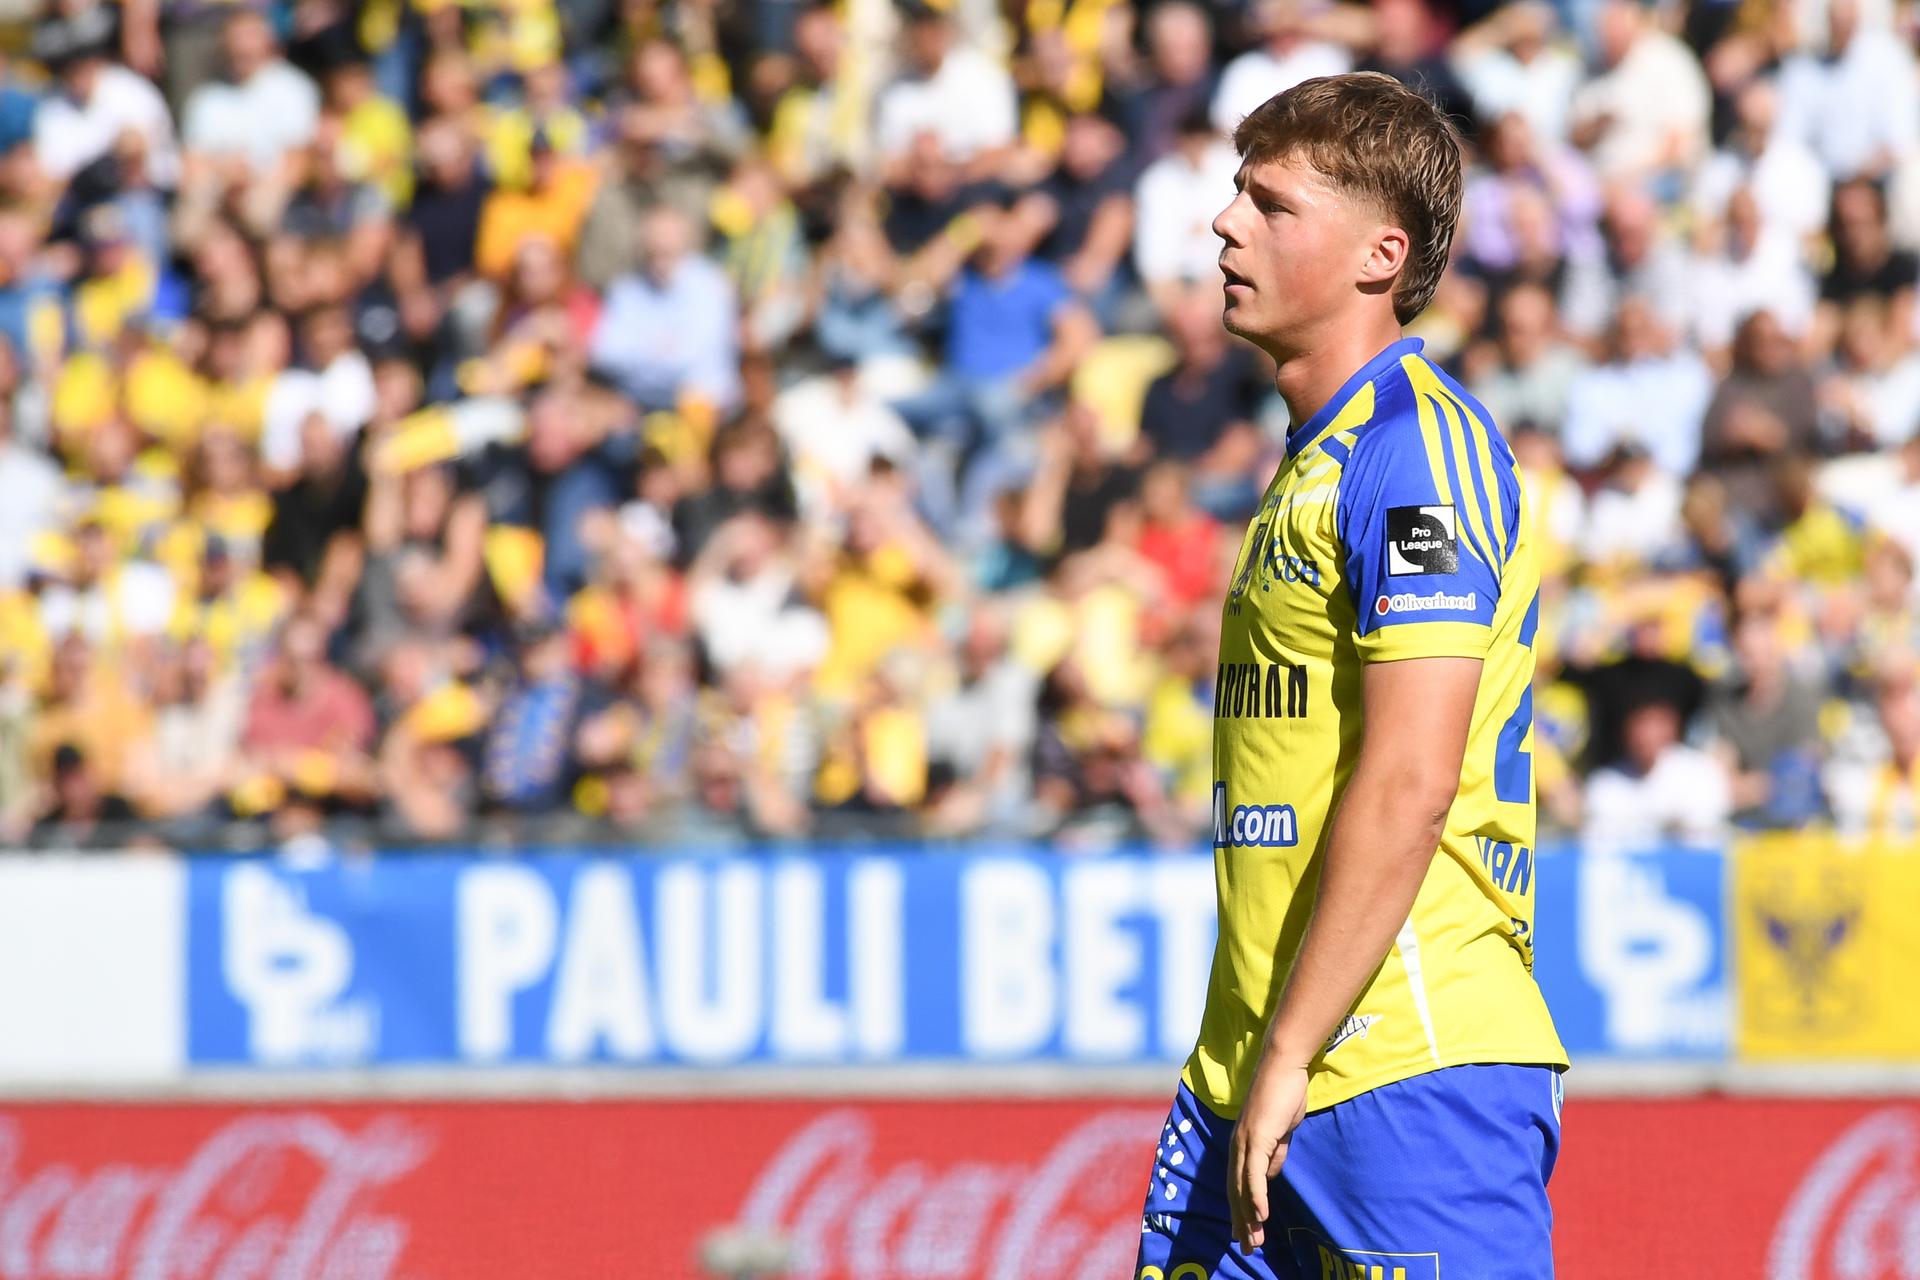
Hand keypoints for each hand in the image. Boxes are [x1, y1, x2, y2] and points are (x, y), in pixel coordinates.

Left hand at [1227, 1063, 1308, 1253]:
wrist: (1282, 1066)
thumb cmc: (1283, 1093)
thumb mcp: (1280, 1130)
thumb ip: (1275, 1151)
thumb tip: (1272, 1174)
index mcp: (1243, 1144)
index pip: (1237, 1184)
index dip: (1240, 1211)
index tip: (1245, 1234)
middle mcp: (1238, 1145)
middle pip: (1235, 1192)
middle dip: (1241, 1223)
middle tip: (1247, 1249)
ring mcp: (1245, 1142)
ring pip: (1242, 1187)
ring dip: (1248, 1217)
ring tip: (1254, 1242)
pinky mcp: (1257, 1137)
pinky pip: (1255, 1173)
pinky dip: (1256, 1196)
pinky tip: (1261, 1216)